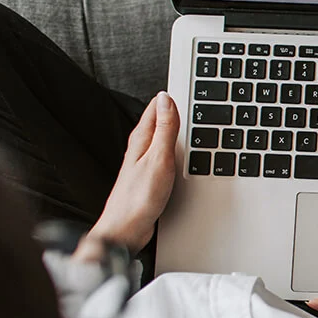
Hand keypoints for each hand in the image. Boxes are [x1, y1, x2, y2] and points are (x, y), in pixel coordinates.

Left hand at [87, 92, 178, 252]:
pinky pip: (164, 155)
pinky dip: (174, 149)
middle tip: (190, 101)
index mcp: (141, 139)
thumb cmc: (139, 198)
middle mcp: (139, 148)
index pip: (156, 107)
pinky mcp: (149, 176)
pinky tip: (182, 155)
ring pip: (161, 138)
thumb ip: (165, 129)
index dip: (171, 97)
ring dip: (175, 129)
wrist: (126, 229)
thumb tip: (166, 100)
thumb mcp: (158, 158)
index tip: (186, 88)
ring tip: (189, 122)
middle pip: (159, 121)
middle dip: (174, 110)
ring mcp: (144, 162)